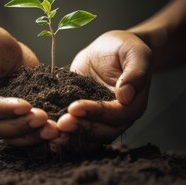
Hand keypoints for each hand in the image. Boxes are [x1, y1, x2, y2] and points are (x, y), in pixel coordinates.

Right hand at [0, 24, 58, 145]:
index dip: (5, 109)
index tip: (26, 105)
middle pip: (1, 128)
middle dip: (23, 125)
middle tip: (44, 119)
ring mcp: (2, 115)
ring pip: (15, 135)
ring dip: (34, 135)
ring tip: (54, 130)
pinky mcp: (19, 113)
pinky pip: (28, 130)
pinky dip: (41, 132)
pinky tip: (57, 130)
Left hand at [54, 30, 151, 146]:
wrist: (109, 49)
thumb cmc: (124, 48)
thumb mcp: (134, 53)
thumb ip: (135, 73)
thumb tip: (126, 96)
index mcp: (133, 104)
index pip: (116, 114)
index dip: (96, 112)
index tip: (74, 107)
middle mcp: (119, 117)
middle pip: (103, 131)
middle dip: (81, 127)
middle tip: (61, 123)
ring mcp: (101, 119)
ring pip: (89, 136)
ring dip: (71, 136)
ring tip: (53, 131)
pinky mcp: (85, 116)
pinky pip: (77, 129)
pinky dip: (65, 133)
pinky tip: (49, 131)